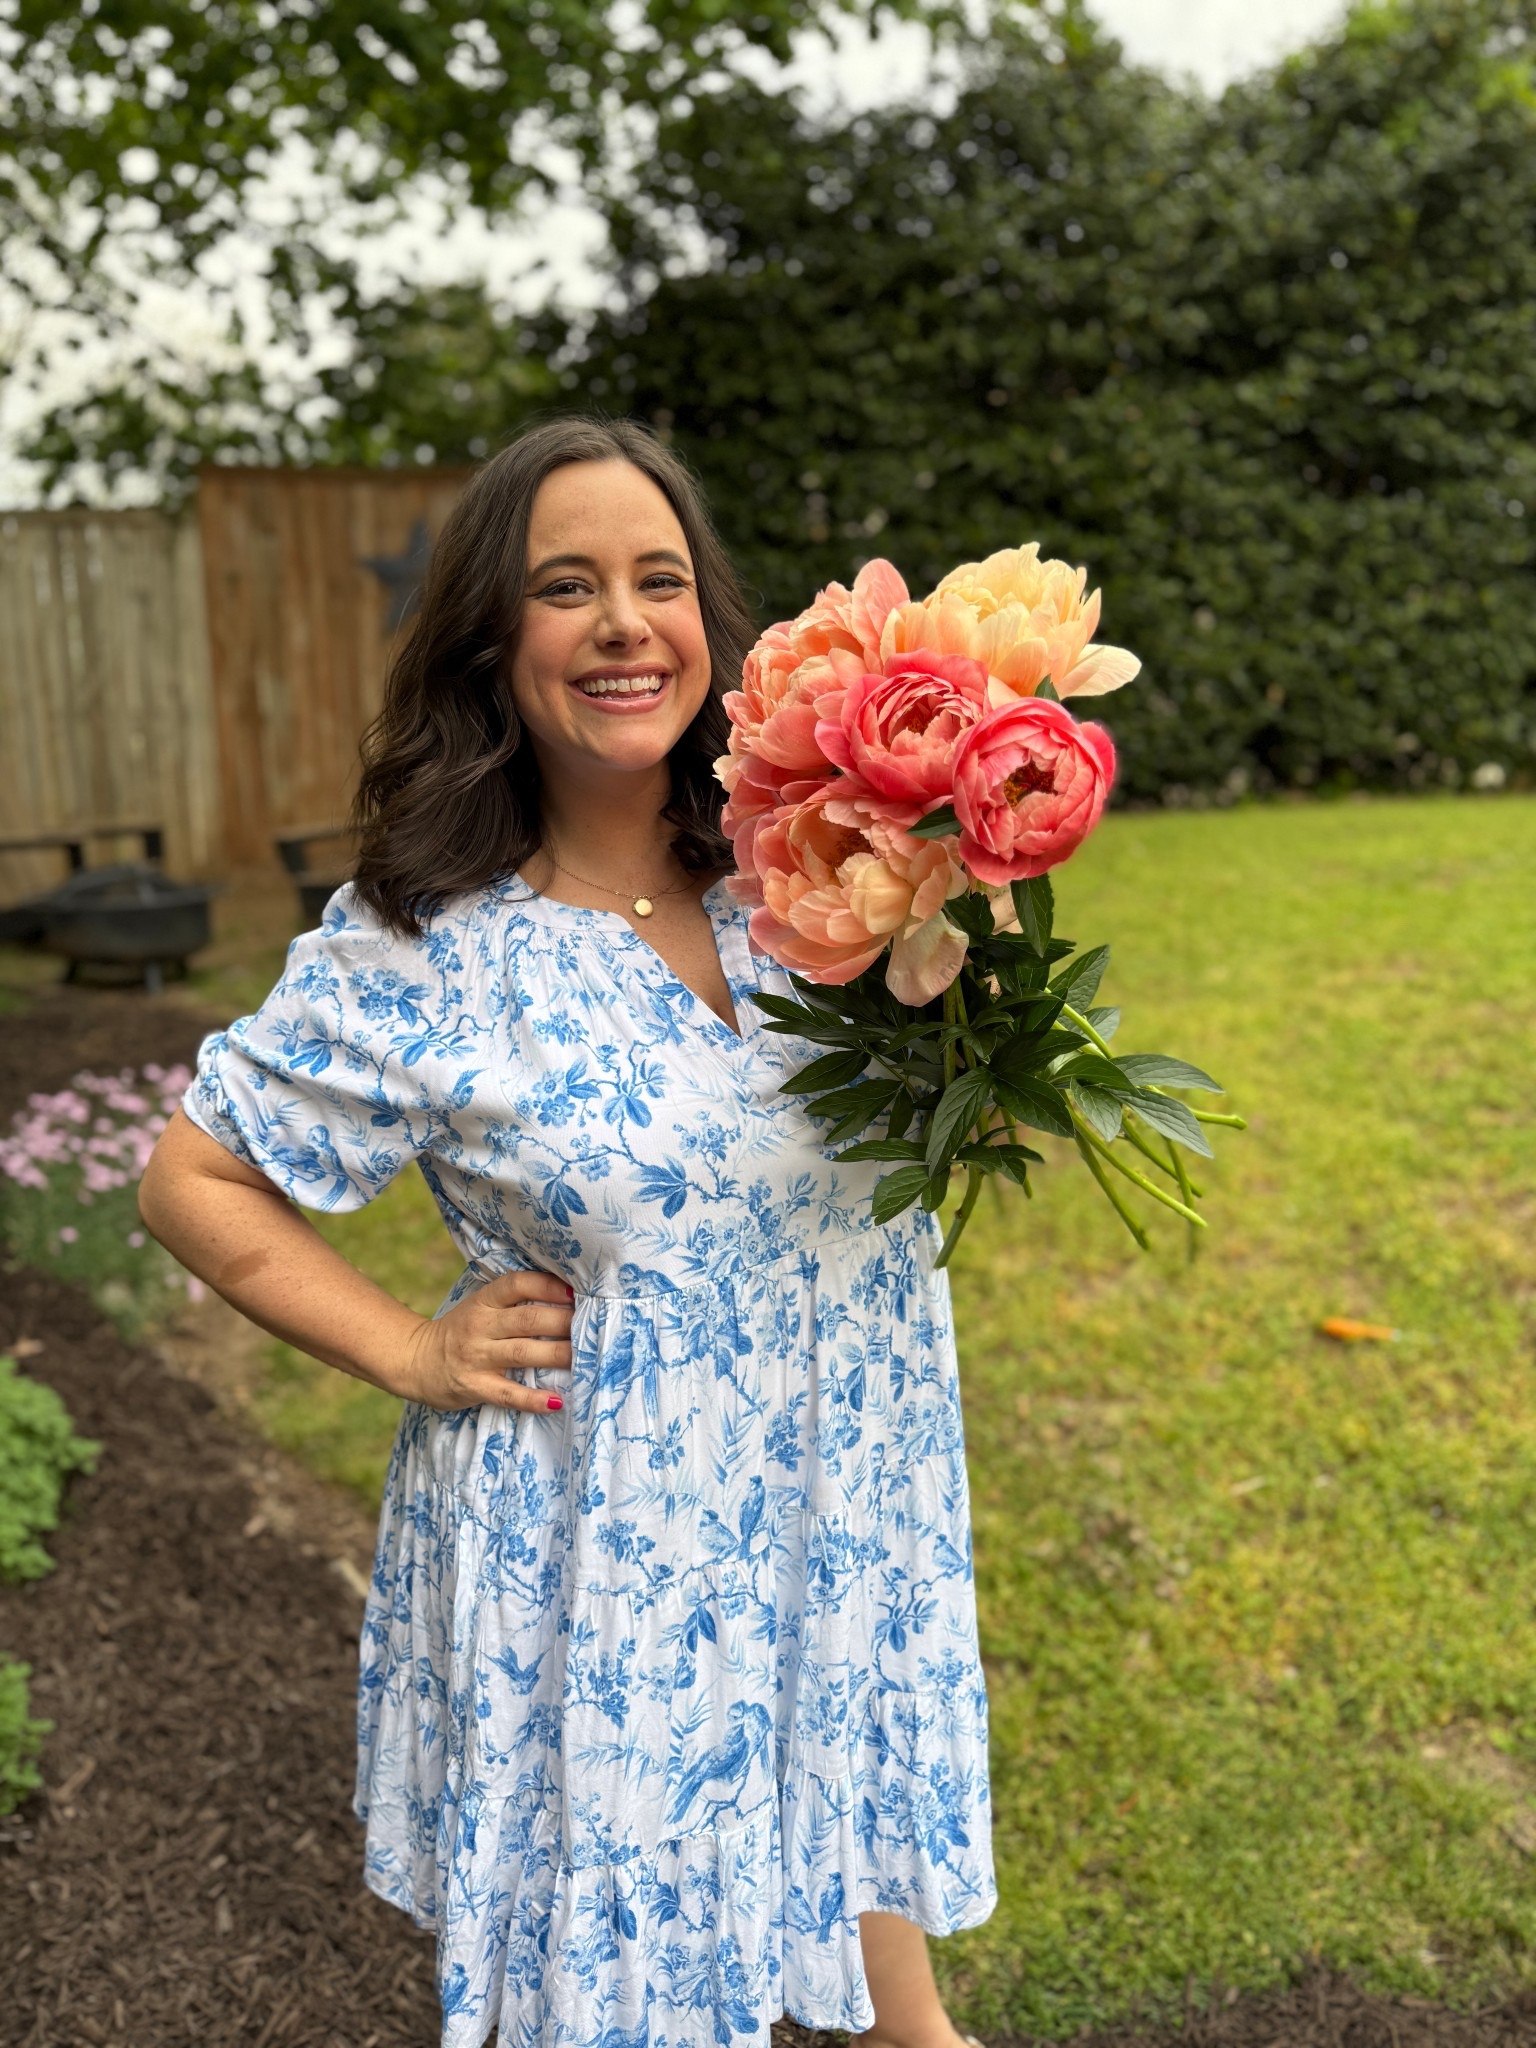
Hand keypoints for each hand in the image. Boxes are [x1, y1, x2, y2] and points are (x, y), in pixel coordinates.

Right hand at [394, 1269, 573, 1412]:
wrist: (414, 1360)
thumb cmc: (460, 1332)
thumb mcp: (480, 1307)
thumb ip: (513, 1303)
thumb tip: (565, 1297)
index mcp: (484, 1301)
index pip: (518, 1284)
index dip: (548, 1285)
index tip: (575, 1291)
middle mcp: (480, 1325)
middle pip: (529, 1319)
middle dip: (564, 1322)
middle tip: (592, 1327)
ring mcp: (477, 1357)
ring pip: (524, 1353)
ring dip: (558, 1354)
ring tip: (584, 1358)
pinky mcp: (474, 1386)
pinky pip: (507, 1394)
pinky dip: (533, 1400)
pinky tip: (556, 1401)